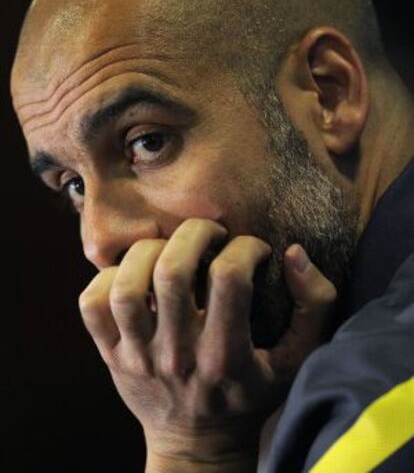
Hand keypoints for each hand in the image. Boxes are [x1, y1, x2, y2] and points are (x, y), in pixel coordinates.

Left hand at [79, 219, 335, 471]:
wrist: (197, 446)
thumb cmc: (250, 398)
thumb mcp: (299, 361)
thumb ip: (314, 306)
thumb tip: (293, 253)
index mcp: (225, 356)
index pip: (230, 278)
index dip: (246, 248)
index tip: (254, 250)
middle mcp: (177, 355)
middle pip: (172, 271)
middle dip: (194, 234)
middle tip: (211, 232)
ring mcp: (138, 357)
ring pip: (127, 286)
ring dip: (149, 252)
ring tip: (170, 249)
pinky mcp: (111, 356)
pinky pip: (92, 305)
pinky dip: (106, 278)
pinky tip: (133, 275)